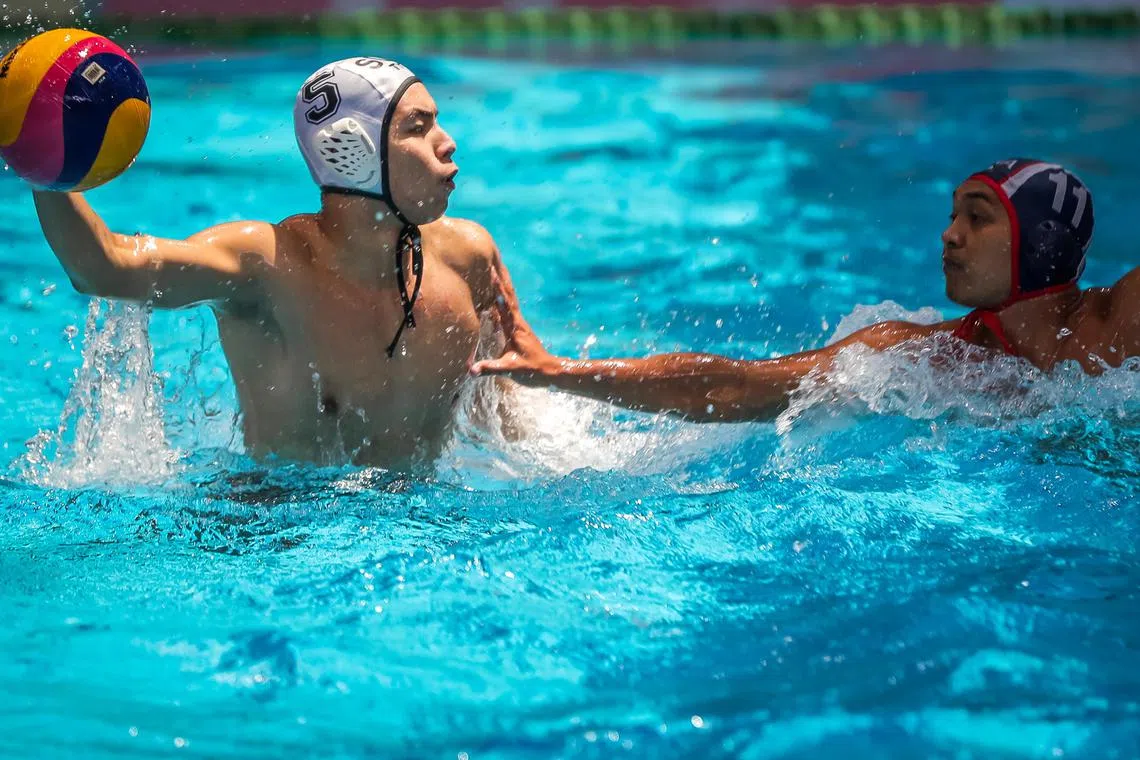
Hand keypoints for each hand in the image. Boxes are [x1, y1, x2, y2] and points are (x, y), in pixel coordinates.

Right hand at [470, 265, 561, 384]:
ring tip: (496, 276)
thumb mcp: (510, 370)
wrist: (550, 372)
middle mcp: (518, 324)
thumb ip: (490, 368)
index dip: (498, 288)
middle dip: (500, 282)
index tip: (492, 272)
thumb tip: (471, 370)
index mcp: (515, 328)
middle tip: (493, 266)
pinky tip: (498, 300)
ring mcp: (520, 326)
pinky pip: (511, 311)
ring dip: (503, 290)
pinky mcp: (520, 331)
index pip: (504, 304)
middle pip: (509, 298)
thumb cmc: (531, 370)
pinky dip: (504, 302)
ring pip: (511, 303)